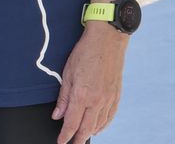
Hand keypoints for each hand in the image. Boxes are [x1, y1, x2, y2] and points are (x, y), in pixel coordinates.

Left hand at [52, 25, 126, 141]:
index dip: (65, 135)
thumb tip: (57, 115)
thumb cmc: (85, 53)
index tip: (61, 142)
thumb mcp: (67, 74)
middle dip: (78, 138)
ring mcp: (109, 99)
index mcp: (82, 95)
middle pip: (86, 127)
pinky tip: (98, 128)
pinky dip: (103, 125)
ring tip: (82, 137)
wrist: (107, 41)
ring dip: (90, 133)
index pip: (72, 123)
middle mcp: (97, 100)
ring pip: (99, 124)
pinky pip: (110, 116)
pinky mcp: (116, 96)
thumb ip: (63, 98)